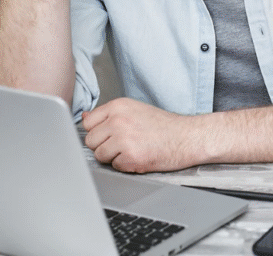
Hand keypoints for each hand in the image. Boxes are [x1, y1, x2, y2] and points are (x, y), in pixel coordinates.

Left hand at [82, 98, 200, 172]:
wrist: (187, 137)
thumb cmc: (164, 125)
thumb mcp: (135, 110)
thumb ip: (109, 115)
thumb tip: (85, 117)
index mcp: (119, 106)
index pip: (88, 123)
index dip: (99, 131)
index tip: (111, 133)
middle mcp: (118, 120)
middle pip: (91, 141)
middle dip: (104, 146)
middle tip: (125, 143)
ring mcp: (123, 139)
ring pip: (100, 155)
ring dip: (114, 157)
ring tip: (133, 149)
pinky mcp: (130, 157)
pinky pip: (114, 166)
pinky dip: (126, 165)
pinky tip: (140, 156)